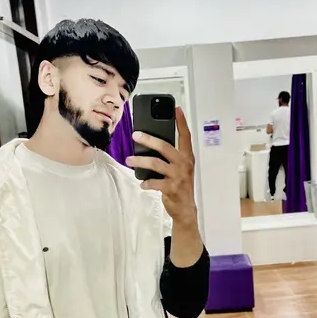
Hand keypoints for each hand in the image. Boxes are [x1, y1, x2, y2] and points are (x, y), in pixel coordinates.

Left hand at [127, 107, 196, 223]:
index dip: (181, 122)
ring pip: (155, 163)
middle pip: (165, 147)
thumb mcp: (180, 169)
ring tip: (129, 160)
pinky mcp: (171, 188)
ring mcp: (178, 176)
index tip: (176, 109)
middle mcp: (183, 164)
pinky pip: (154, 182)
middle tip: (135, 135)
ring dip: (140, 161)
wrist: (185, 209)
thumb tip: (152, 144)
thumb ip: (171, 157)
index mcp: (187, 157)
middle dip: (148, 139)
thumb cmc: (180, 186)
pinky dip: (146, 183)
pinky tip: (142, 184)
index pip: (185, 136)